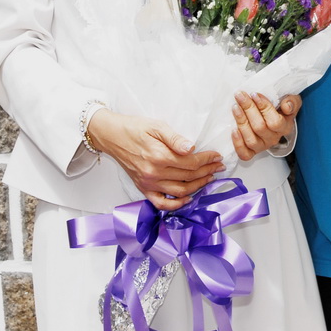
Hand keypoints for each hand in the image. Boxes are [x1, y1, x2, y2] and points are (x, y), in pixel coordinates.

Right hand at [87, 109, 224, 210]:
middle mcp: (154, 173)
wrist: (112, 136)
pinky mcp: (143, 188)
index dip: (207, 160)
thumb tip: (191, 148)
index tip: (217, 156)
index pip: (191, 162)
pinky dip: (176, 204)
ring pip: (180, 191)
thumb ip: (175, 138)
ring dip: (198, 186)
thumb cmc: (134, 128)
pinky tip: (188, 198)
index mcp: (159, 156)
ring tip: (209, 178)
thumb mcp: (156, 126)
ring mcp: (148, 183)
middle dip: (207, 171)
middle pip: (188, 177)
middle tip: (218, 166)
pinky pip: (162, 203)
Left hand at [230, 92, 299, 160]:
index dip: (264, 108)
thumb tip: (286, 106)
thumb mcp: (292, 101)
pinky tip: (233, 130)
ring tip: (235, 107)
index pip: (275, 121)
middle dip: (248, 109)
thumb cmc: (281, 107)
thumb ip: (292, 102)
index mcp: (285, 127)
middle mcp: (274, 139)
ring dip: (241, 122)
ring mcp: (262, 146)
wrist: (274, 116)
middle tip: (240, 96)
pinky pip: (244, 153)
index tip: (254, 94)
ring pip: (251, 140)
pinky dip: (238, 144)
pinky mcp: (251, 151)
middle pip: (260, 128)